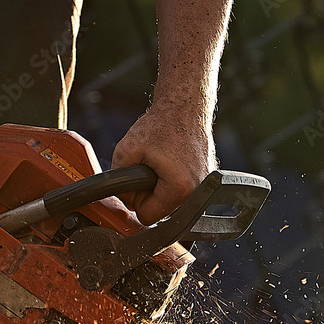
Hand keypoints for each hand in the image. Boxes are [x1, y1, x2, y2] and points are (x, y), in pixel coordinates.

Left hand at [110, 101, 214, 225]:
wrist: (184, 106)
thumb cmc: (160, 124)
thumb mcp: (125, 150)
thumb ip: (117, 181)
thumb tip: (124, 200)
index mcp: (179, 189)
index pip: (147, 217)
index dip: (136, 199)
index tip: (138, 179)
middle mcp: (196, 192)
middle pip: (160, 212)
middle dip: (149, 193)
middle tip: (149, 166)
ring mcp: (204, 186)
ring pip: (170, 203)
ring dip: (160, 188)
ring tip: (161, 163)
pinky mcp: (206, 180)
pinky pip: (181, 192)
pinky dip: (172, 180)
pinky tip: (171, 161)